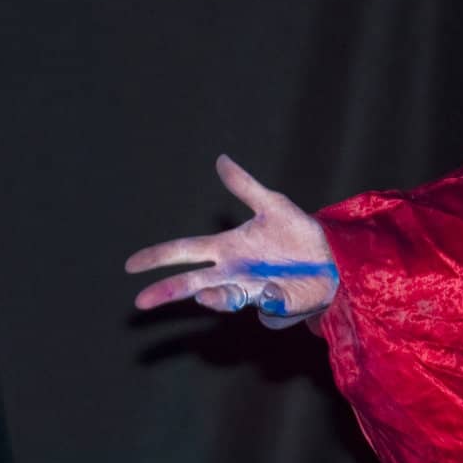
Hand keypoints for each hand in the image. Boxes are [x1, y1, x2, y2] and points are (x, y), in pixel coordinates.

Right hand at [125, 155, 338, 327]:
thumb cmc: (298, 233)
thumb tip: (221, 159)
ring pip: (223, 297)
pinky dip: (267, 298)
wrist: (332, 254)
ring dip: (214, 297)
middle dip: (167, 290)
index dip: (157, 257)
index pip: (184, 251)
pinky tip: (270, 291)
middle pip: (192, 282)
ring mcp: (253, 288)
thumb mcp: (272, 204)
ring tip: (203, 294)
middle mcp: (234, 271)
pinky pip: (266, 303)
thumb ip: (245, 186)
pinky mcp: (276, 301)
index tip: (130, 265)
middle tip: (141, 301)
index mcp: (228, 248)